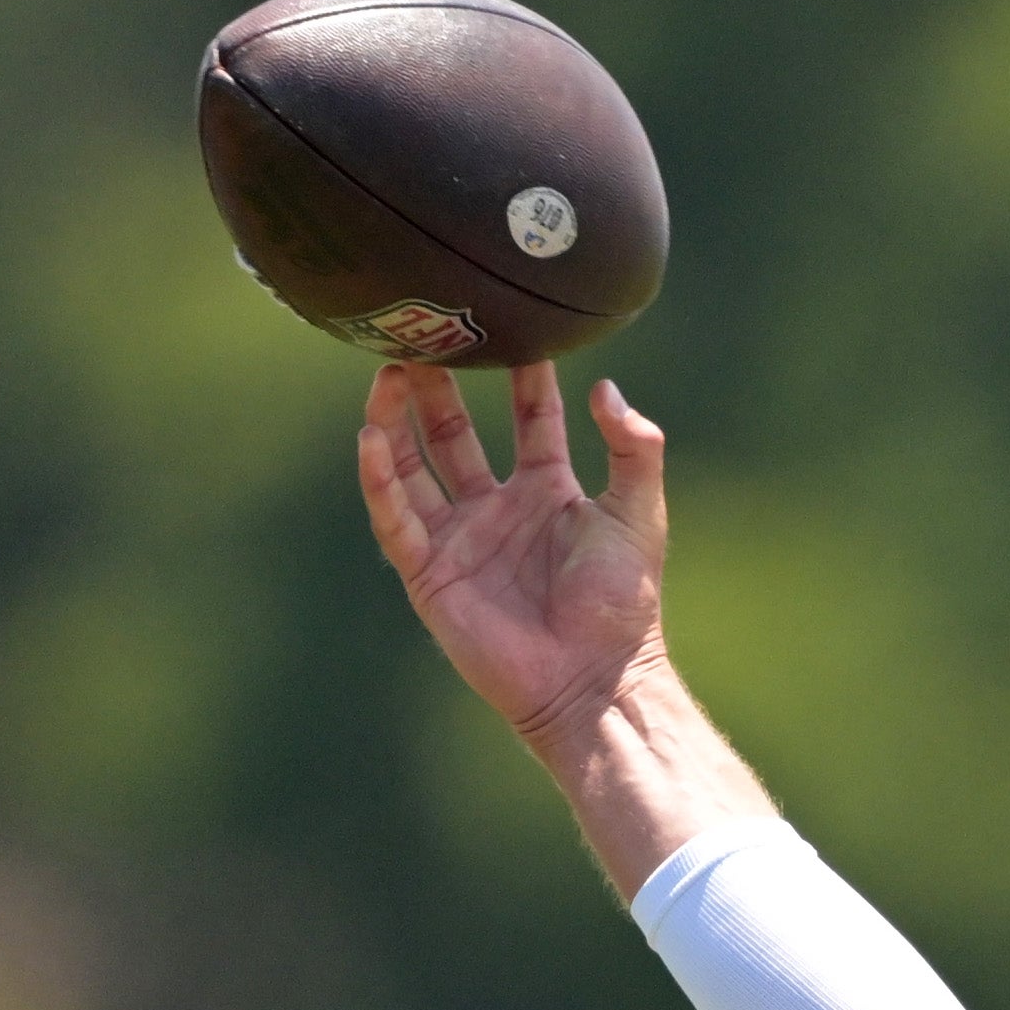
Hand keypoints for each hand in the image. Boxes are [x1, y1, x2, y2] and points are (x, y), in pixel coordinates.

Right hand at [358, 361, 669, 764]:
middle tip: (422, 338)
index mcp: (549, 493)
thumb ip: (633, 450)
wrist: (595, 680)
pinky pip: (397, 517)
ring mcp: (461, 540)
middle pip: (455, 434)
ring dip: (397, 421)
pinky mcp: (430, 575)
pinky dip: (381, 478)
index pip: (530, 420)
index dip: (522, 378)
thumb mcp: (639, 515)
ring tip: (385, 372)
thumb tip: (607, 389)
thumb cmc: (623, 606)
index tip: (511, 329)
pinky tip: (371, 436)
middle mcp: (499, 510)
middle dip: (438, 387)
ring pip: (414, 466)